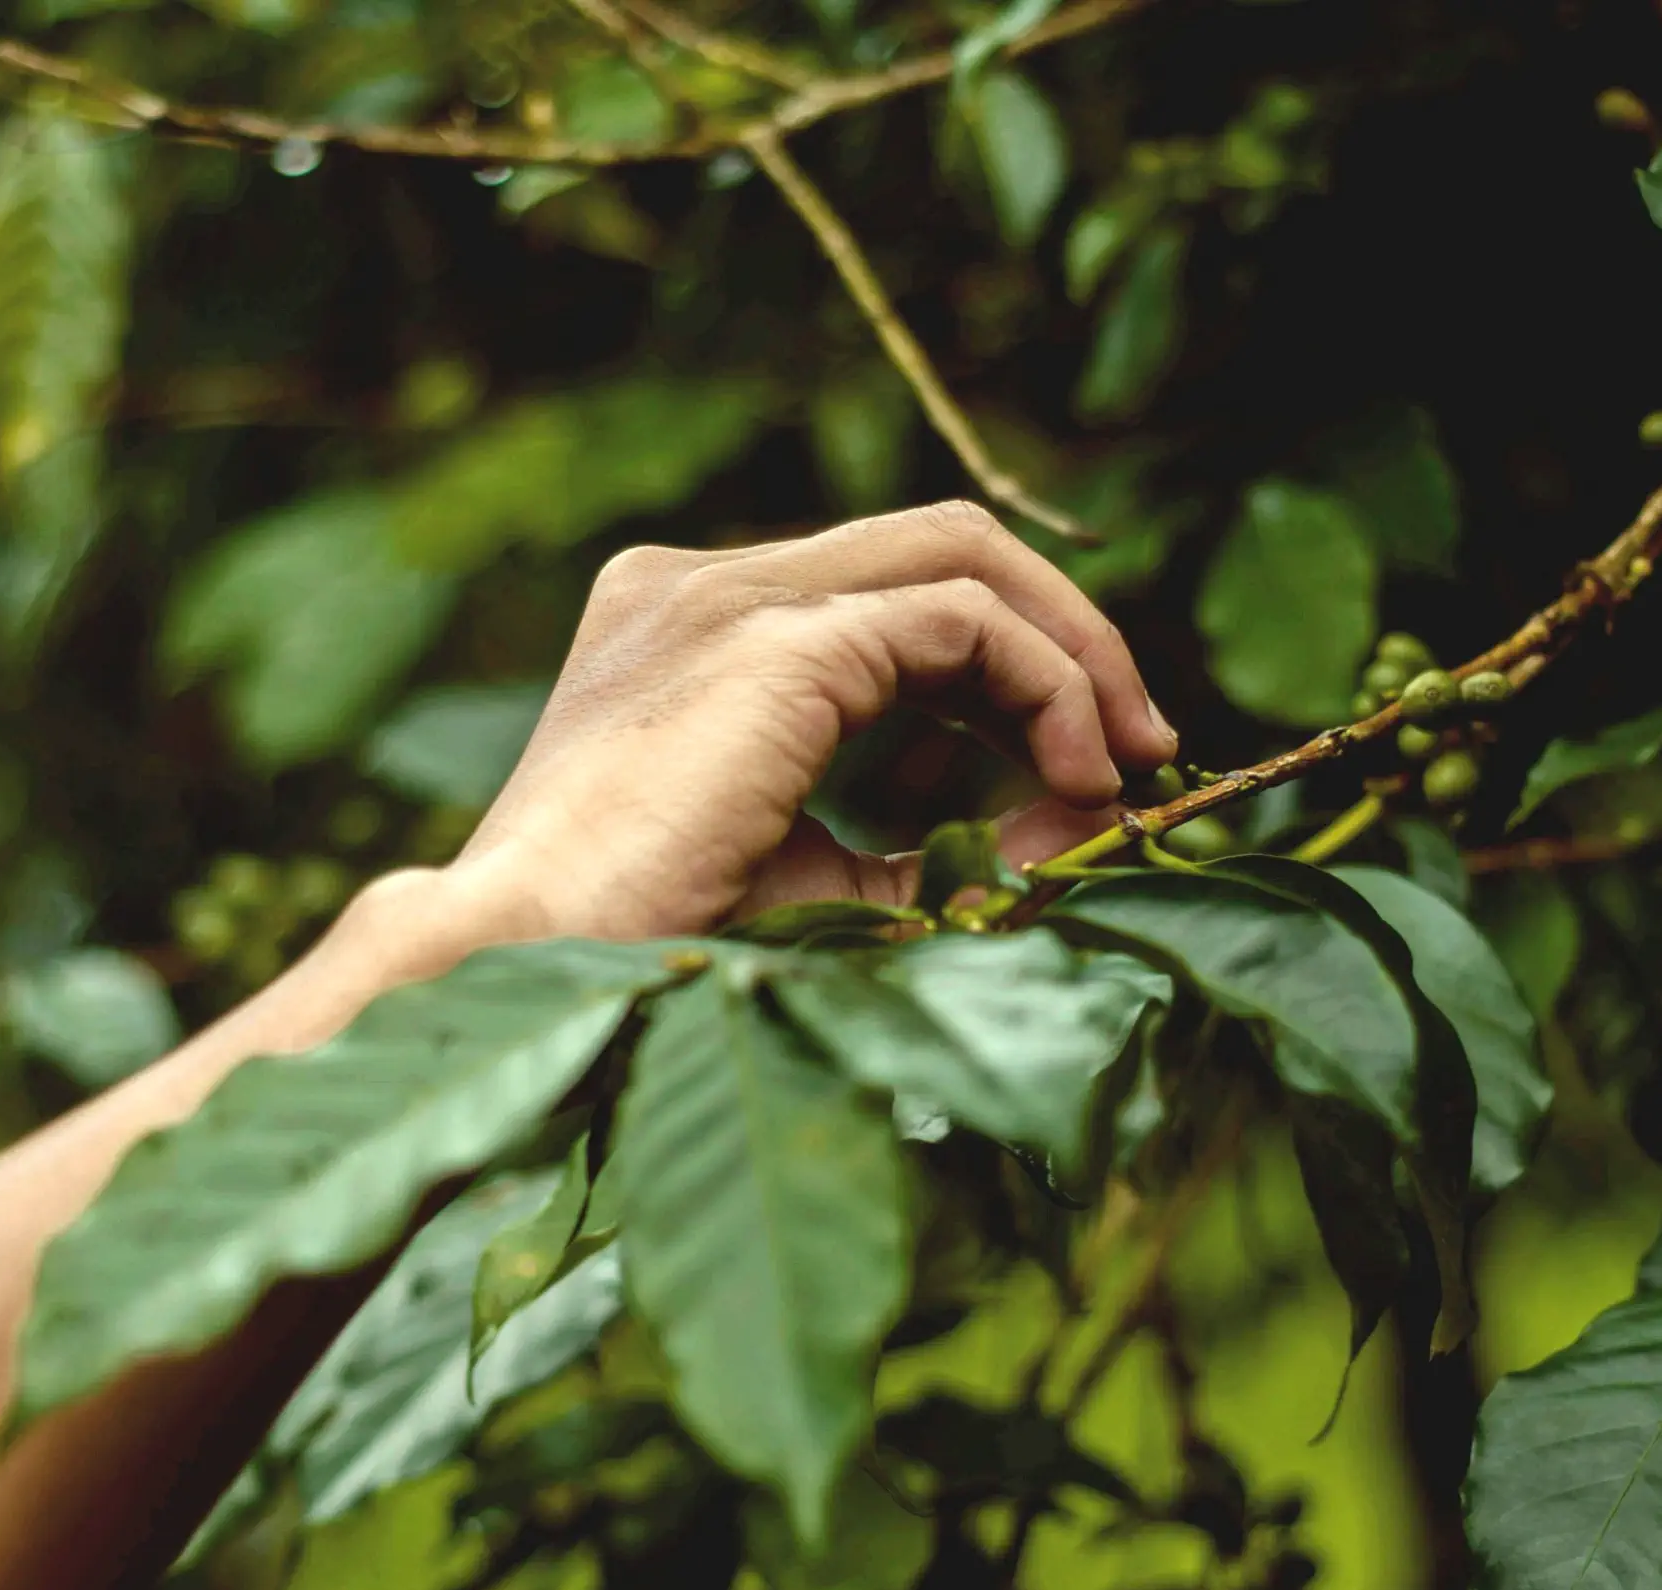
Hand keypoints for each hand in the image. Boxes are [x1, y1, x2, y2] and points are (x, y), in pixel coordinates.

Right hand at [443, 501, 1176, 942]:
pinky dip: (1044, 684)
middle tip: (1142, 741)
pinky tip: (1078, 772)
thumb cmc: (647, 948)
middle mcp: (708, 584)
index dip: (1009, 659)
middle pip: (942, 544)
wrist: (519, 974)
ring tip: (1127, 758)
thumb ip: (921, 841)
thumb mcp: (811, 878)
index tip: (1082, 757)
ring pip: (962, 554)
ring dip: (1070, 649)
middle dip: (1065, 636)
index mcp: (695, 624)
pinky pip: (960, 621)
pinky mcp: (772, 640)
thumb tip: (1072, 823)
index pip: (890, 590)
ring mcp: (733, 597)